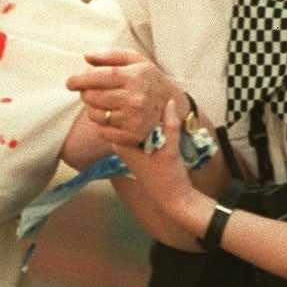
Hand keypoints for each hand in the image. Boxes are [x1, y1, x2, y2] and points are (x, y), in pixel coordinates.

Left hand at [66, 49, 181, 148]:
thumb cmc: (147, 79)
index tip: (70, 82)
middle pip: (92, 97)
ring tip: (105, 103)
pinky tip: (113, 116)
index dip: (79, 79)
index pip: (98, 77)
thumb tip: (86, 56)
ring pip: (95, 115)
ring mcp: (134, 120)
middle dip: (86, 93)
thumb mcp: (135, 60)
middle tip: (91, 91)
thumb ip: (110, 55)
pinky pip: (102, 131)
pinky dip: (102, 124)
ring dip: (93, 108)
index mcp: (135, 77)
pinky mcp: (132, 136)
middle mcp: (136, 99)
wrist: (170, 103)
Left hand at [112, 99, 206, 228]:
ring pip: (127, 123)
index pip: (115, 114)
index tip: (136, 89)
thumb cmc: (169, 176)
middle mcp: (120, 145)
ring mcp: (126, 148)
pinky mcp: (134, 152)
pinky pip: (134, 131)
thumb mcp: (171, 149)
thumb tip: (169, 101)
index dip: (123, 99)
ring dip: (136, 113)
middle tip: (143, 89)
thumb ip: (170, 125)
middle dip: (129, 104)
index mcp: (123, 143)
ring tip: (149, 99)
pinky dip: (141, 122)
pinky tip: (154, 114)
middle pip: (120, 117)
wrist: (171, 197)